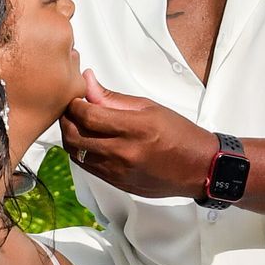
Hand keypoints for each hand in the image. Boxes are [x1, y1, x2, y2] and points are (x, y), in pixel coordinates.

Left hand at [60, 72, 216, 201]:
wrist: (198, 167)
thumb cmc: (179, 134)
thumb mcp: (148, 107)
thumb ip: (113, 98)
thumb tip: (88, 81)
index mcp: (134, 128)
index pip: (88, 115)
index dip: (74, 105)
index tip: (75, 98)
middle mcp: (124, 152)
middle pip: (75, 137)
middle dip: (66, 121)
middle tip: (70, 111)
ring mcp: (119, 171)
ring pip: (77, 154)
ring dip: (71, 138)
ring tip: (78, 126)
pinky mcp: (118, 183)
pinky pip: (88, 167)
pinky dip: (82, 153)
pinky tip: (89, 142)